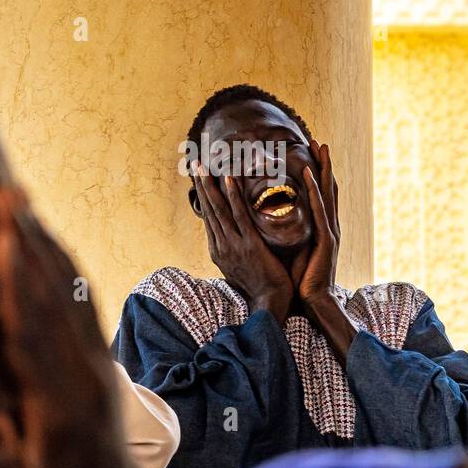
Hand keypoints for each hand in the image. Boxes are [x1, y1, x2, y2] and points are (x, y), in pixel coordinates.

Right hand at [0, 188, 190, 467]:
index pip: (33, 331)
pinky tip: (42, 235)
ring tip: (18, 197)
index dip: (16, 282)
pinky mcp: (99, 355)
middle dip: (28, 241)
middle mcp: (86, 371)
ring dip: (44, 240)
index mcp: (62, 404)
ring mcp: (97, 360)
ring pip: (71, 288)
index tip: (2, 238)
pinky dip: (59, 261)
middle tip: (4, 191)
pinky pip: (79, 298)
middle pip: (54, 294)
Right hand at [193, 161, 293, 321]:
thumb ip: (236, 250)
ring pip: (218, 209)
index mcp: (218, 250)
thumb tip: (235, 238)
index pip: (209, 217)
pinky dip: (232, 195)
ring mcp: (233, 245)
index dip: (204, 196)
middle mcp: (220, 246)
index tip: (201, 178)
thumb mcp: (240, 267)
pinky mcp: (248, 245)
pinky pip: (238, 215)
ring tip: (204, 165)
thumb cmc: (261, 286)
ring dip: (210, 185)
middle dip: (202, 185)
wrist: (271, 303)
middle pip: (208, 209)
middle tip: (195, 163)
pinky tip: (228, 178)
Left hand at [294, 140, 339, 307]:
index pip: (321, 194)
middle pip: (328, 187)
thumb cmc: (303, 280)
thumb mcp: (297, 251)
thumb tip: (275, 222)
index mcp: (323, 228)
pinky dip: (315, 190)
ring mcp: (330, 231)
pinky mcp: (326, 239)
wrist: (315, 302)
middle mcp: (330, 226)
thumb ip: (292, 235)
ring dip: (323, 168)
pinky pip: (319, 209)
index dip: (319, 172)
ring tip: (319, 146)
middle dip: (324, 163)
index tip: (312, 152)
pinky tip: (310, 174)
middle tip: (319, 140)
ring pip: (327, 192)